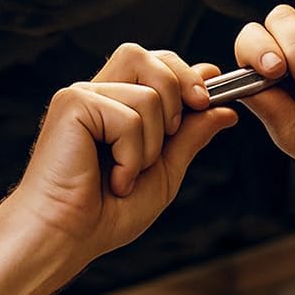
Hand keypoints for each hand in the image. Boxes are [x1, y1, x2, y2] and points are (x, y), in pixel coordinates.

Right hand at [6, 43, 237, 259]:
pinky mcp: (73, 104)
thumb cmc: (106, 213)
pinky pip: (129, 117)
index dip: (186, 74)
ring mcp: (82, 96)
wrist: (68, 237)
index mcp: (116, 105)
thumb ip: (190, 137)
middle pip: (150, 58)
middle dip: (178, 91)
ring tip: (127, 175)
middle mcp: (98, 93)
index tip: (207, 100)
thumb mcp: (164, 173)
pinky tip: (113, 180)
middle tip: (174, 134)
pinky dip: (131, 156)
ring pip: (149, 95)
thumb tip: (226, 109)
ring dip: (152, 145)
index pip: (156, 64)